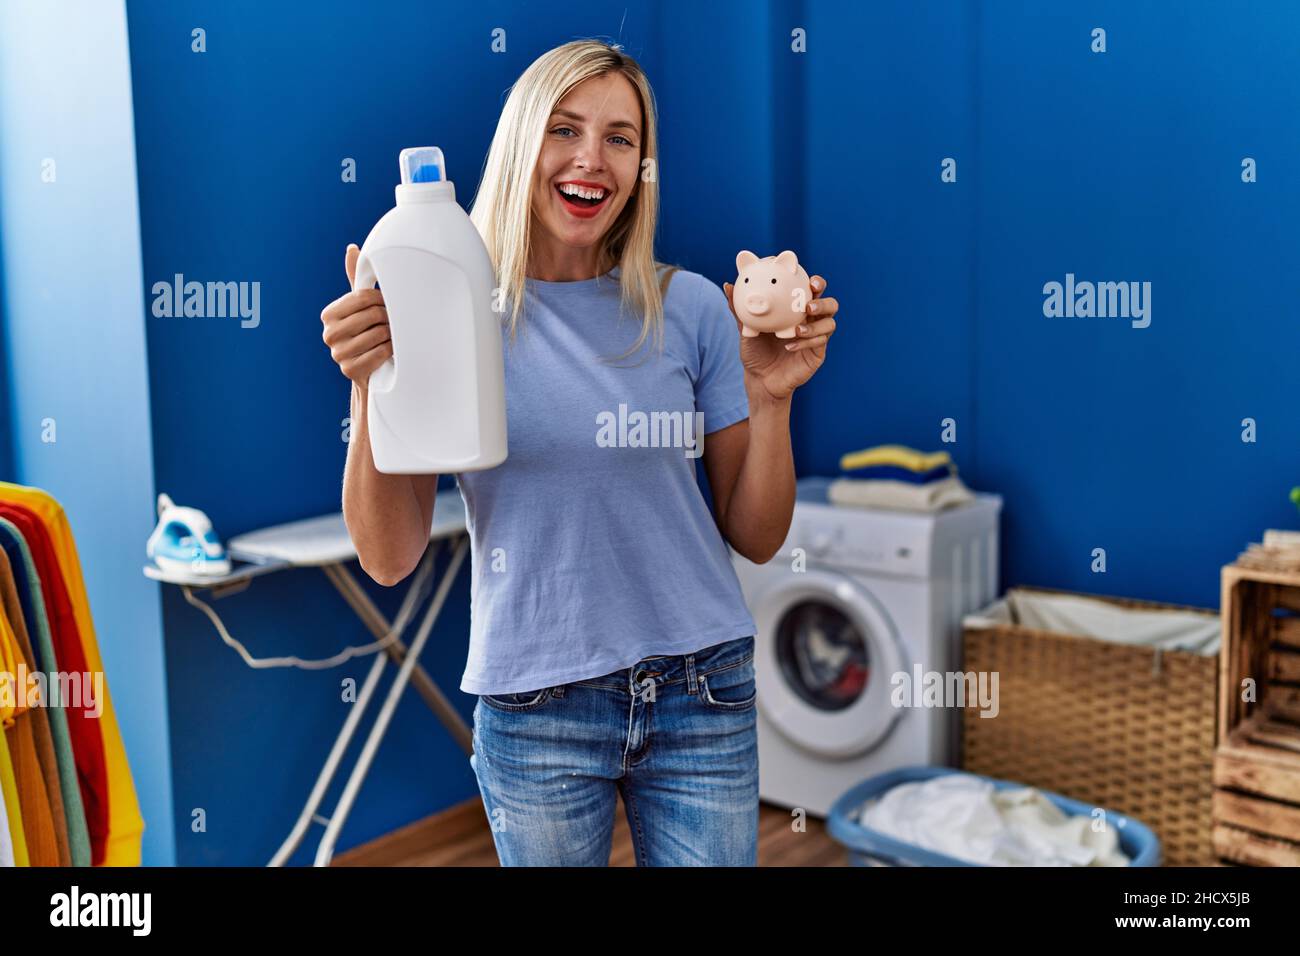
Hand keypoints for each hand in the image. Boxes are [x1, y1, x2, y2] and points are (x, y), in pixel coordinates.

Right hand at [320, 243, 392, 387]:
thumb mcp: (362, 306)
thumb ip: (357, 279)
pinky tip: (389, 351)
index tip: (387, 305)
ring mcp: (337, 354)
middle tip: (392, 323)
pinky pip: (380, 353)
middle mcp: (329, 334)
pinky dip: (390, 351)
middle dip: (388, 317)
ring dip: (391, 335)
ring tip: (391, 337)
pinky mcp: (350, 371)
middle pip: (372, 315)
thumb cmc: (368, 332)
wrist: (371, 371)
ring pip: (378, 334)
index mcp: (329, 314)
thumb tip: (352, 248)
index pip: (363, 297)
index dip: (381, 299)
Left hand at [722, 273, 838, 404]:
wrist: (760, 379)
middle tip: (809, 305)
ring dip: (815, 325)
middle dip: (823, 302)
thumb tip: (728, 286)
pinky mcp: (817, 354)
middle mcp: (810, 320)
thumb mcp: (745, 329)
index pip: (813, 291)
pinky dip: (806, 342)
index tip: (810, 282)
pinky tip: (790, 345)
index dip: (817, 284)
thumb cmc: (755, 352)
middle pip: (831, 305)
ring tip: (798, 329)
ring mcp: (816, 337)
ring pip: (830, 324)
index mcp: (797, 310)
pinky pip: (819, 343)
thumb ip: (739, 309)